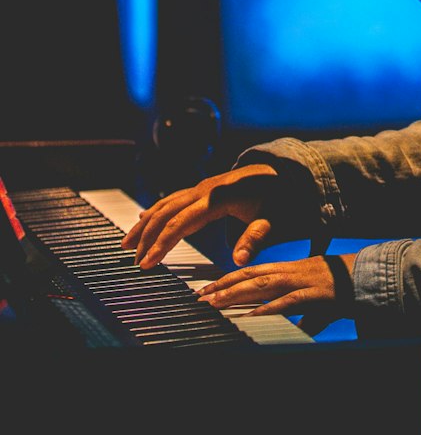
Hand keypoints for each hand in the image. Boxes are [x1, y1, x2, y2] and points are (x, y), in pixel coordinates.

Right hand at [120, 164, 281, 269]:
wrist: (280, 171)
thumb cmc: (276, 197)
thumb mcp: (271, 219)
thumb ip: (254, 238)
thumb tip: (238, 260)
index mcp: (216, 198)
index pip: (180, 224)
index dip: (161, 245)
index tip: (146, 264)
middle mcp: (203, 190)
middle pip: (165, 213)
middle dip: (146, 237)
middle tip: (133, 261)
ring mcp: (201, 188)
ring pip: (165, 205)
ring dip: (145, 223)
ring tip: (127, 244)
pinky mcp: (202, 190)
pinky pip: (172, 200)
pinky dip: (155, 211)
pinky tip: (144, 217)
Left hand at [197, 253, 357, 318]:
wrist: (370, 278)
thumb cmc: (345, 288)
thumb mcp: (319, 299)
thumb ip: (307, 313)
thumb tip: (302, 327)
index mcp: (291, 268)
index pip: (253, 270)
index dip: (229, 278)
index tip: (209, 288)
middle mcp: (292, 271)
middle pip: (251, 276)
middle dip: (224, 286)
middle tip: (201, 296)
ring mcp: (302, 281)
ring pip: (262, 285)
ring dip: (237, 294)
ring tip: (215, 303)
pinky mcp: (313, 295)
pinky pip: (285, 303)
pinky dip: (267, 309)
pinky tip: (250, 315)